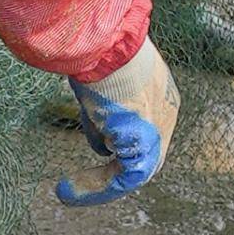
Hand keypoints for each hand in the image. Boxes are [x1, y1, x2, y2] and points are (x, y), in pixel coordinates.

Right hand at [58, 36, 179, 205]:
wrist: (107, 42)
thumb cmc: (100, 50)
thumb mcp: (103, 80)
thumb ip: (103, 107)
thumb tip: (98, 135)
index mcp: (160, 93)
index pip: (146, 129)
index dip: (119, 144)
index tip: (94, 150)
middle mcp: (166, 112)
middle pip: (146, 155)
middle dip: (114, 170)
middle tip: (80, 183)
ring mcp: (159, 128)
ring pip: (137, 170)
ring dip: (100, 185)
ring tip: (67, 192)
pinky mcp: (145, 142)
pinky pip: (126, 178)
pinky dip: (98, 189)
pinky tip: (68, 191)